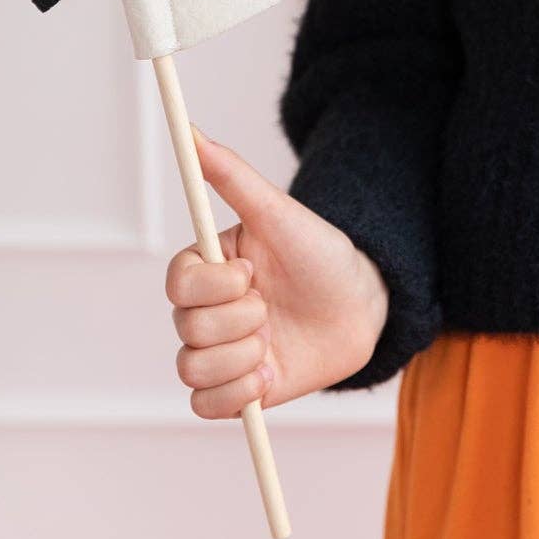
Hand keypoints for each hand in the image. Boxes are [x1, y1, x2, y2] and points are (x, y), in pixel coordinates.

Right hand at [166, 127, 389, 413]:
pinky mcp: (237, 390)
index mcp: (209, 268)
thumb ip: (231, 175)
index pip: (177, 283)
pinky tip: (268, 375)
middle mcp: (208, 310)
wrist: (361, 305)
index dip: (215, 286)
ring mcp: (221, 352)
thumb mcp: (278, 212)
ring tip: (273, 342)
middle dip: (240, 320)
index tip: (253, 274)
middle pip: (187, 329)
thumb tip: (190, 131)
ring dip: (242, 357)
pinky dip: (237, 395)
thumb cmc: (320, 252)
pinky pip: (206, 407)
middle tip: (271, 308)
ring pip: (192, 370)